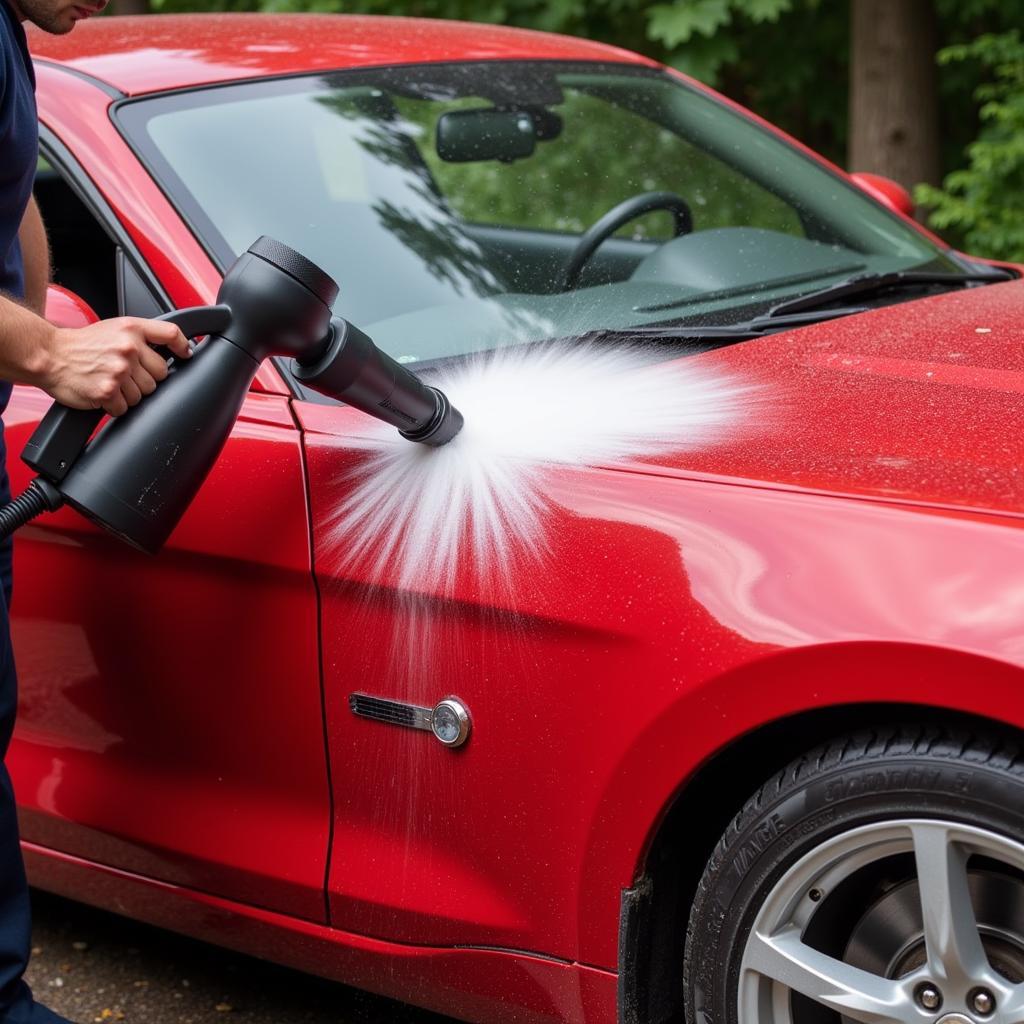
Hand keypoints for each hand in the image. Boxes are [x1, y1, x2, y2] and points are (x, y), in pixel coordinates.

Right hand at [39, 317, 192, 416]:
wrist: (49, 356)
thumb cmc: (82, 345)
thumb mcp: (115, 329)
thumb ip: (143, 337)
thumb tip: (175, 349)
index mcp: (132, 329)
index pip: (171, 334)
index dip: (183, 346)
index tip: (186, 354)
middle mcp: (128, 348)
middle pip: (161, 374)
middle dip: (146, 378)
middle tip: (124, 372)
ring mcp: (118, 370)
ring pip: (145, 394)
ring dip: (130, 394)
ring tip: (111, 381)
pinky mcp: (108, 391)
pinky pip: (126, 408)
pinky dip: (115, 406)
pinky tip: (103, 392)